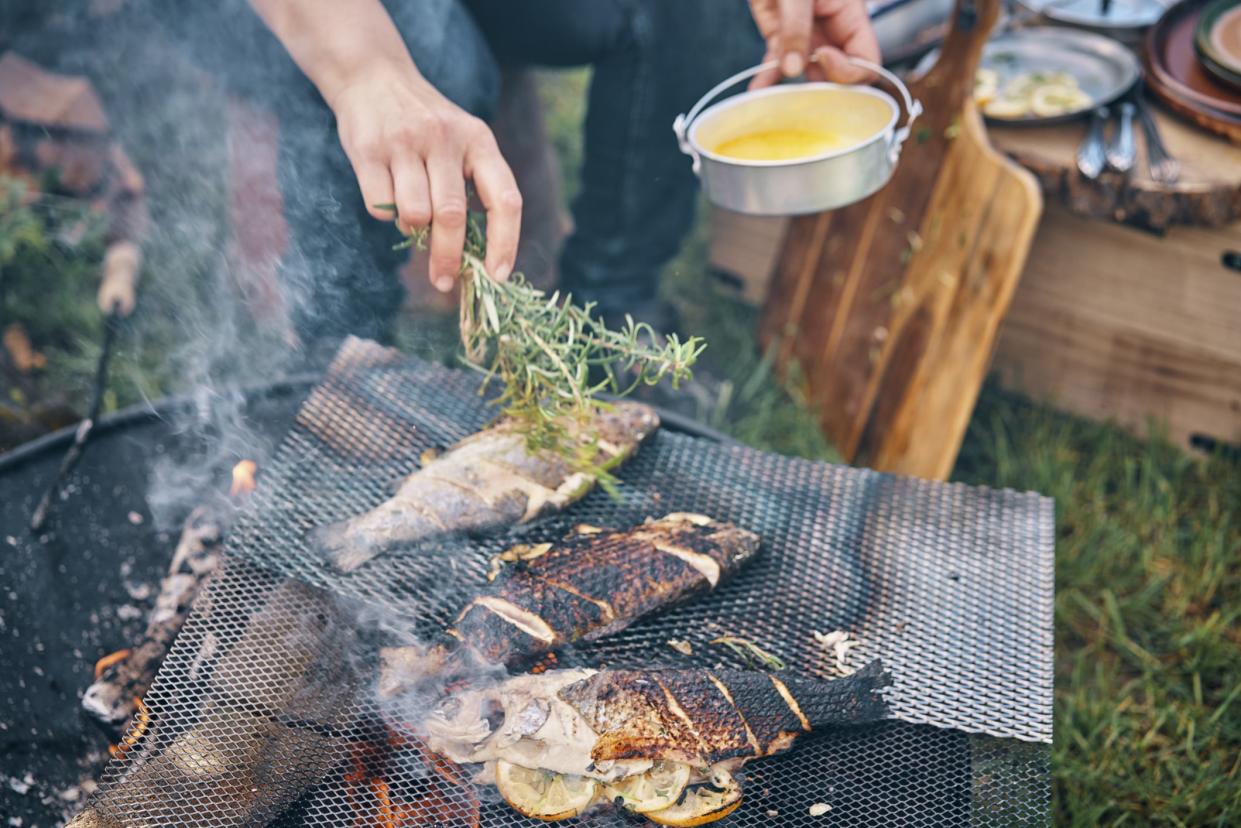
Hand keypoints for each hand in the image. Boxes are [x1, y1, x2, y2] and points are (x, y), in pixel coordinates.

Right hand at [329, 64, 521, 291]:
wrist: (373, 77)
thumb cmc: (427, 127)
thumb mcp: (463, 142)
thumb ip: (474, 189)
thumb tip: (477, 259)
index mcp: (480, 141)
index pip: (505, 200)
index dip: (505, 243)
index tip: (497, 276)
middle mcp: (446, 138)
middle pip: (452, 217)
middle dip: (448, 259)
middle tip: (443, 282)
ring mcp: (405, 142)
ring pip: (415, 215)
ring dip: (414, 231)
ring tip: (413, 219)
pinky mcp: (368, 149)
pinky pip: (381, 205)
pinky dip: (386, 214)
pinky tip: (387, 193)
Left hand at [747, 0, 879, 88]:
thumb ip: (795, 28)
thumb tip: (791, 70)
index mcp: (851, 17)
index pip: (866, 59)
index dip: (850, 71)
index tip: (824, 57)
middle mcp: (832, 32)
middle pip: (838, 74)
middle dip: (824, 89)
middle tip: (803, 98)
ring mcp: (805, 37)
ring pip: (806, 74)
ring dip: (792, 89)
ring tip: (776, 102)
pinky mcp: (780, 37)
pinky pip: (777, 64)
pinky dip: (767, 78)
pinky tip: (756, 91)